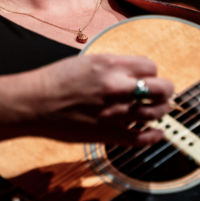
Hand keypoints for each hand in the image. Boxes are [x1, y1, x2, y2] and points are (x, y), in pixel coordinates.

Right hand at [24, 54, 174, 145]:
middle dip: (166, 90)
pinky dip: (154, 137)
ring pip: (155, 113)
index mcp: (111, 66)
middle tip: (163, 93)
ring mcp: (115, 112)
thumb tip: (133, 74)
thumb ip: (113, 67)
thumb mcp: (87, 62)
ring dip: (161, 111)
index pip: (150, 67)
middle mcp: (117, 87)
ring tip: (160, 111)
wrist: (33, 103)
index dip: (151, 73)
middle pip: (161, 88)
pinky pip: (141, 138)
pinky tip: (158, 133)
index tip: (148, 78)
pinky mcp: (108, 134)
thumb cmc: (55, 81)